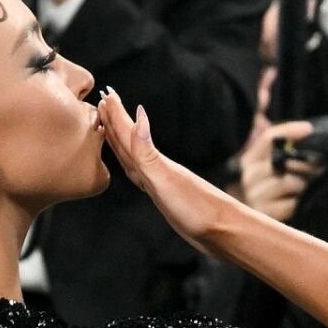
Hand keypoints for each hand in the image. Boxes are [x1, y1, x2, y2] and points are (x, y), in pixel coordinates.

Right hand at [99, 86, 217, 254]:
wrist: (224, 231)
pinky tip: (135, 167)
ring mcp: (161, 182)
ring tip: (111, 129)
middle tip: (103, 102)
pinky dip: (134, 166)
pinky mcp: (165, 198)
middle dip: (116, 123)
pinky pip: (142, 176)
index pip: (130, 135)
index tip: (105, 95)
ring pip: (134, 157)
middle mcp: (156, 169)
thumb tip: (139, 117)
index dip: (116, 117)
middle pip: (130, 142)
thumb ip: (148, 153)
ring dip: (122, 142)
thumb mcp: (166, 181)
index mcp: (153, 164)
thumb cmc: (197, 209)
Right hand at [233, 118, 316, 224]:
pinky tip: (299, 205)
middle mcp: (246, 177)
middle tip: (318, 168)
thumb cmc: (264, 199)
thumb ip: (270, 146)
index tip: (309, 129)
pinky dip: (299, 203)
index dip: (291, 130)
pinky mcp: (263, 216)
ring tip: (307, 189)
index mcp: (246, 161)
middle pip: (283, 160)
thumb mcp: (264, 171)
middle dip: (305, 163)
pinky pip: (291, 203)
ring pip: (289, 181)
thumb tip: (278, 117)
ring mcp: (253, 197)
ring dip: (304, 184)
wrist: (249, 236)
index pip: (269, 138)